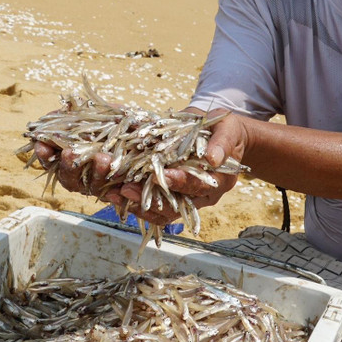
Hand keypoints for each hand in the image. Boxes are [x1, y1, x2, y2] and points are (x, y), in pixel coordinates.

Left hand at [101, 109, 249, 225]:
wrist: (223, 138)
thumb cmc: (225, 131)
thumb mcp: (228, 129)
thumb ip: (221, 143)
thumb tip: (212, 158)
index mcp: (219, 181)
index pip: (198, 187)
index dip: (180, 182)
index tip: (161, 175)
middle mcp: (202, 196)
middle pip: (175, 206)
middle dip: (150, 200)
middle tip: (126, 189)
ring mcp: (186, 199)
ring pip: (161, 212)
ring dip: (136, 205)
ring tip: (113, 193)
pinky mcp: (172, 197)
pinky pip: (153, 207)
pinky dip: (133, 202)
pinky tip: (114, 193)